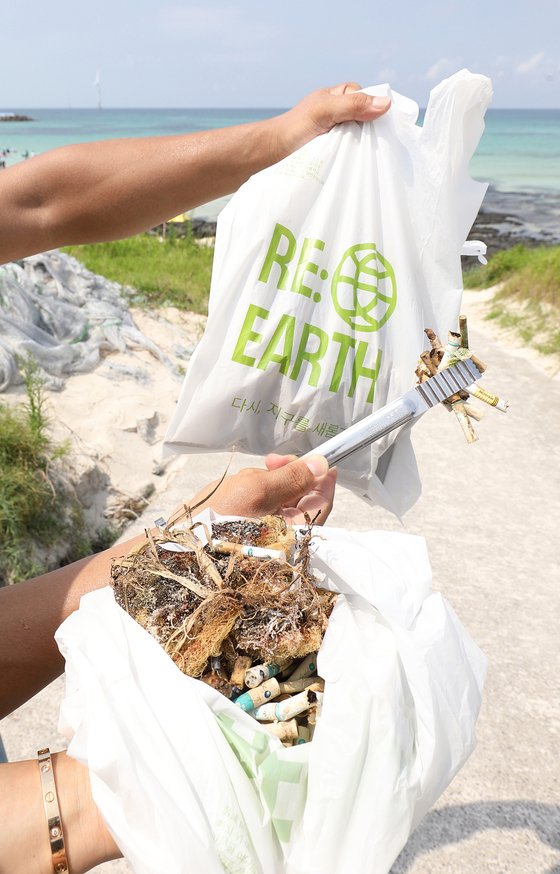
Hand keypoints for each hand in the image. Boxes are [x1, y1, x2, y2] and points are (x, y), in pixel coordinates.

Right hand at [171, 455, 335, 525]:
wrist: (175, 548)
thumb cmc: (216, 522)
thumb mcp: (255, 491)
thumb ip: (291, 478)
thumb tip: (321, 465)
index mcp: (293, 535)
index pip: (321, 503)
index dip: (321, 477)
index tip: (316, 458)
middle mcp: (282, 538)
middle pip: (299, 498)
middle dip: (285, 475)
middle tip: (269, 460)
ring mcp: (263, 535)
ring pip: (275, 498)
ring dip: (262, 482)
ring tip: (240, 482)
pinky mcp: (245, 531)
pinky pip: (256, 506)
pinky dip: (249, 492)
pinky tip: (232, 491)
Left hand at [274, 82, 390, 159]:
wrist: (275, 152)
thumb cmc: (295, 127)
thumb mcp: (326, 110)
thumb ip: (353, 105)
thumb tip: (386, 103)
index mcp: (341, 95)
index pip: (369, 98)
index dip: (377, 109)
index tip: (384, 126)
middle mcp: (343, 112)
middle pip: (369, 118)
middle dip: (373, 129)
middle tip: (378, 144)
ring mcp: (340, 132)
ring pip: (363, 136)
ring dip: (366, 145)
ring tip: (370, 156)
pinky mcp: (336, 150)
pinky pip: (354, 151)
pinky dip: (358, 156)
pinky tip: (361, 163)